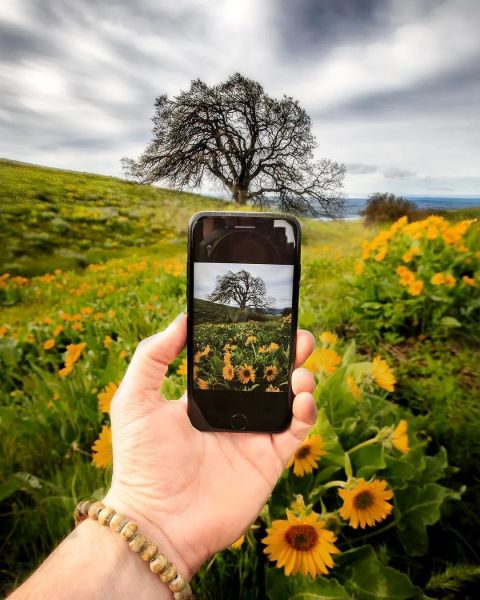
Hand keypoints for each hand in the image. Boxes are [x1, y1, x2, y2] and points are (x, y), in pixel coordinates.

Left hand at [103, 313, 316, 579]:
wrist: (158, 523)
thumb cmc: (141, 462)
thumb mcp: (134, 400)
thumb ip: (153, 356)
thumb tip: (184, 318)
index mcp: (205, 396)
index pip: (234, 360)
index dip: (251, 340)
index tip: (264, 318)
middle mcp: (232, 412)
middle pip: (268, 375)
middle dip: (286, 353)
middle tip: (297, 336)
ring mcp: (253, 435)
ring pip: (288, 399)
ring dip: (300, 379)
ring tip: (300, 370)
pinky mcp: (269, 459)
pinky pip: (296, 430)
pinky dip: (306, 412)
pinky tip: (302, 399)